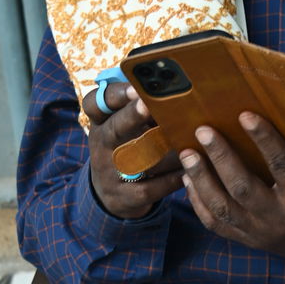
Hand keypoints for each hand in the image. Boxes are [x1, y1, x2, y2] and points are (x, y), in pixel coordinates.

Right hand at [81, 82, 183, 221]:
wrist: (113, 193)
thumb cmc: (128, 147)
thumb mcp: (124, 126)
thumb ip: (142, 108)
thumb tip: (177, 86)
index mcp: (101, 123)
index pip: (95, 103)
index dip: (114, 95)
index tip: (135, 87)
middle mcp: (101, 146)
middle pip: (114, 129)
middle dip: (132, 116)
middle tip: (149, 105)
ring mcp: (110, 173)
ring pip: (137, 160)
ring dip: (164, 151)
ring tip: (187, 140)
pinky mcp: (124, 197)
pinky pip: (151, 188)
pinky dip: (172, 179)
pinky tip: (189, 171)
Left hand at [179, 114, 284, 278]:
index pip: (282, 166)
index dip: (264, 139)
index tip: (246, 115)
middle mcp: (280, 220)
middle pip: (243, 187)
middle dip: (220, 157)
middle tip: (203, 131)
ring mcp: (260, 234)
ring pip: (222, 207)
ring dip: (201, 179)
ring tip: (187, 153)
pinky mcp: (248, 241)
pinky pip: (216, 224)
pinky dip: (198, 202)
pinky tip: (188, 179)